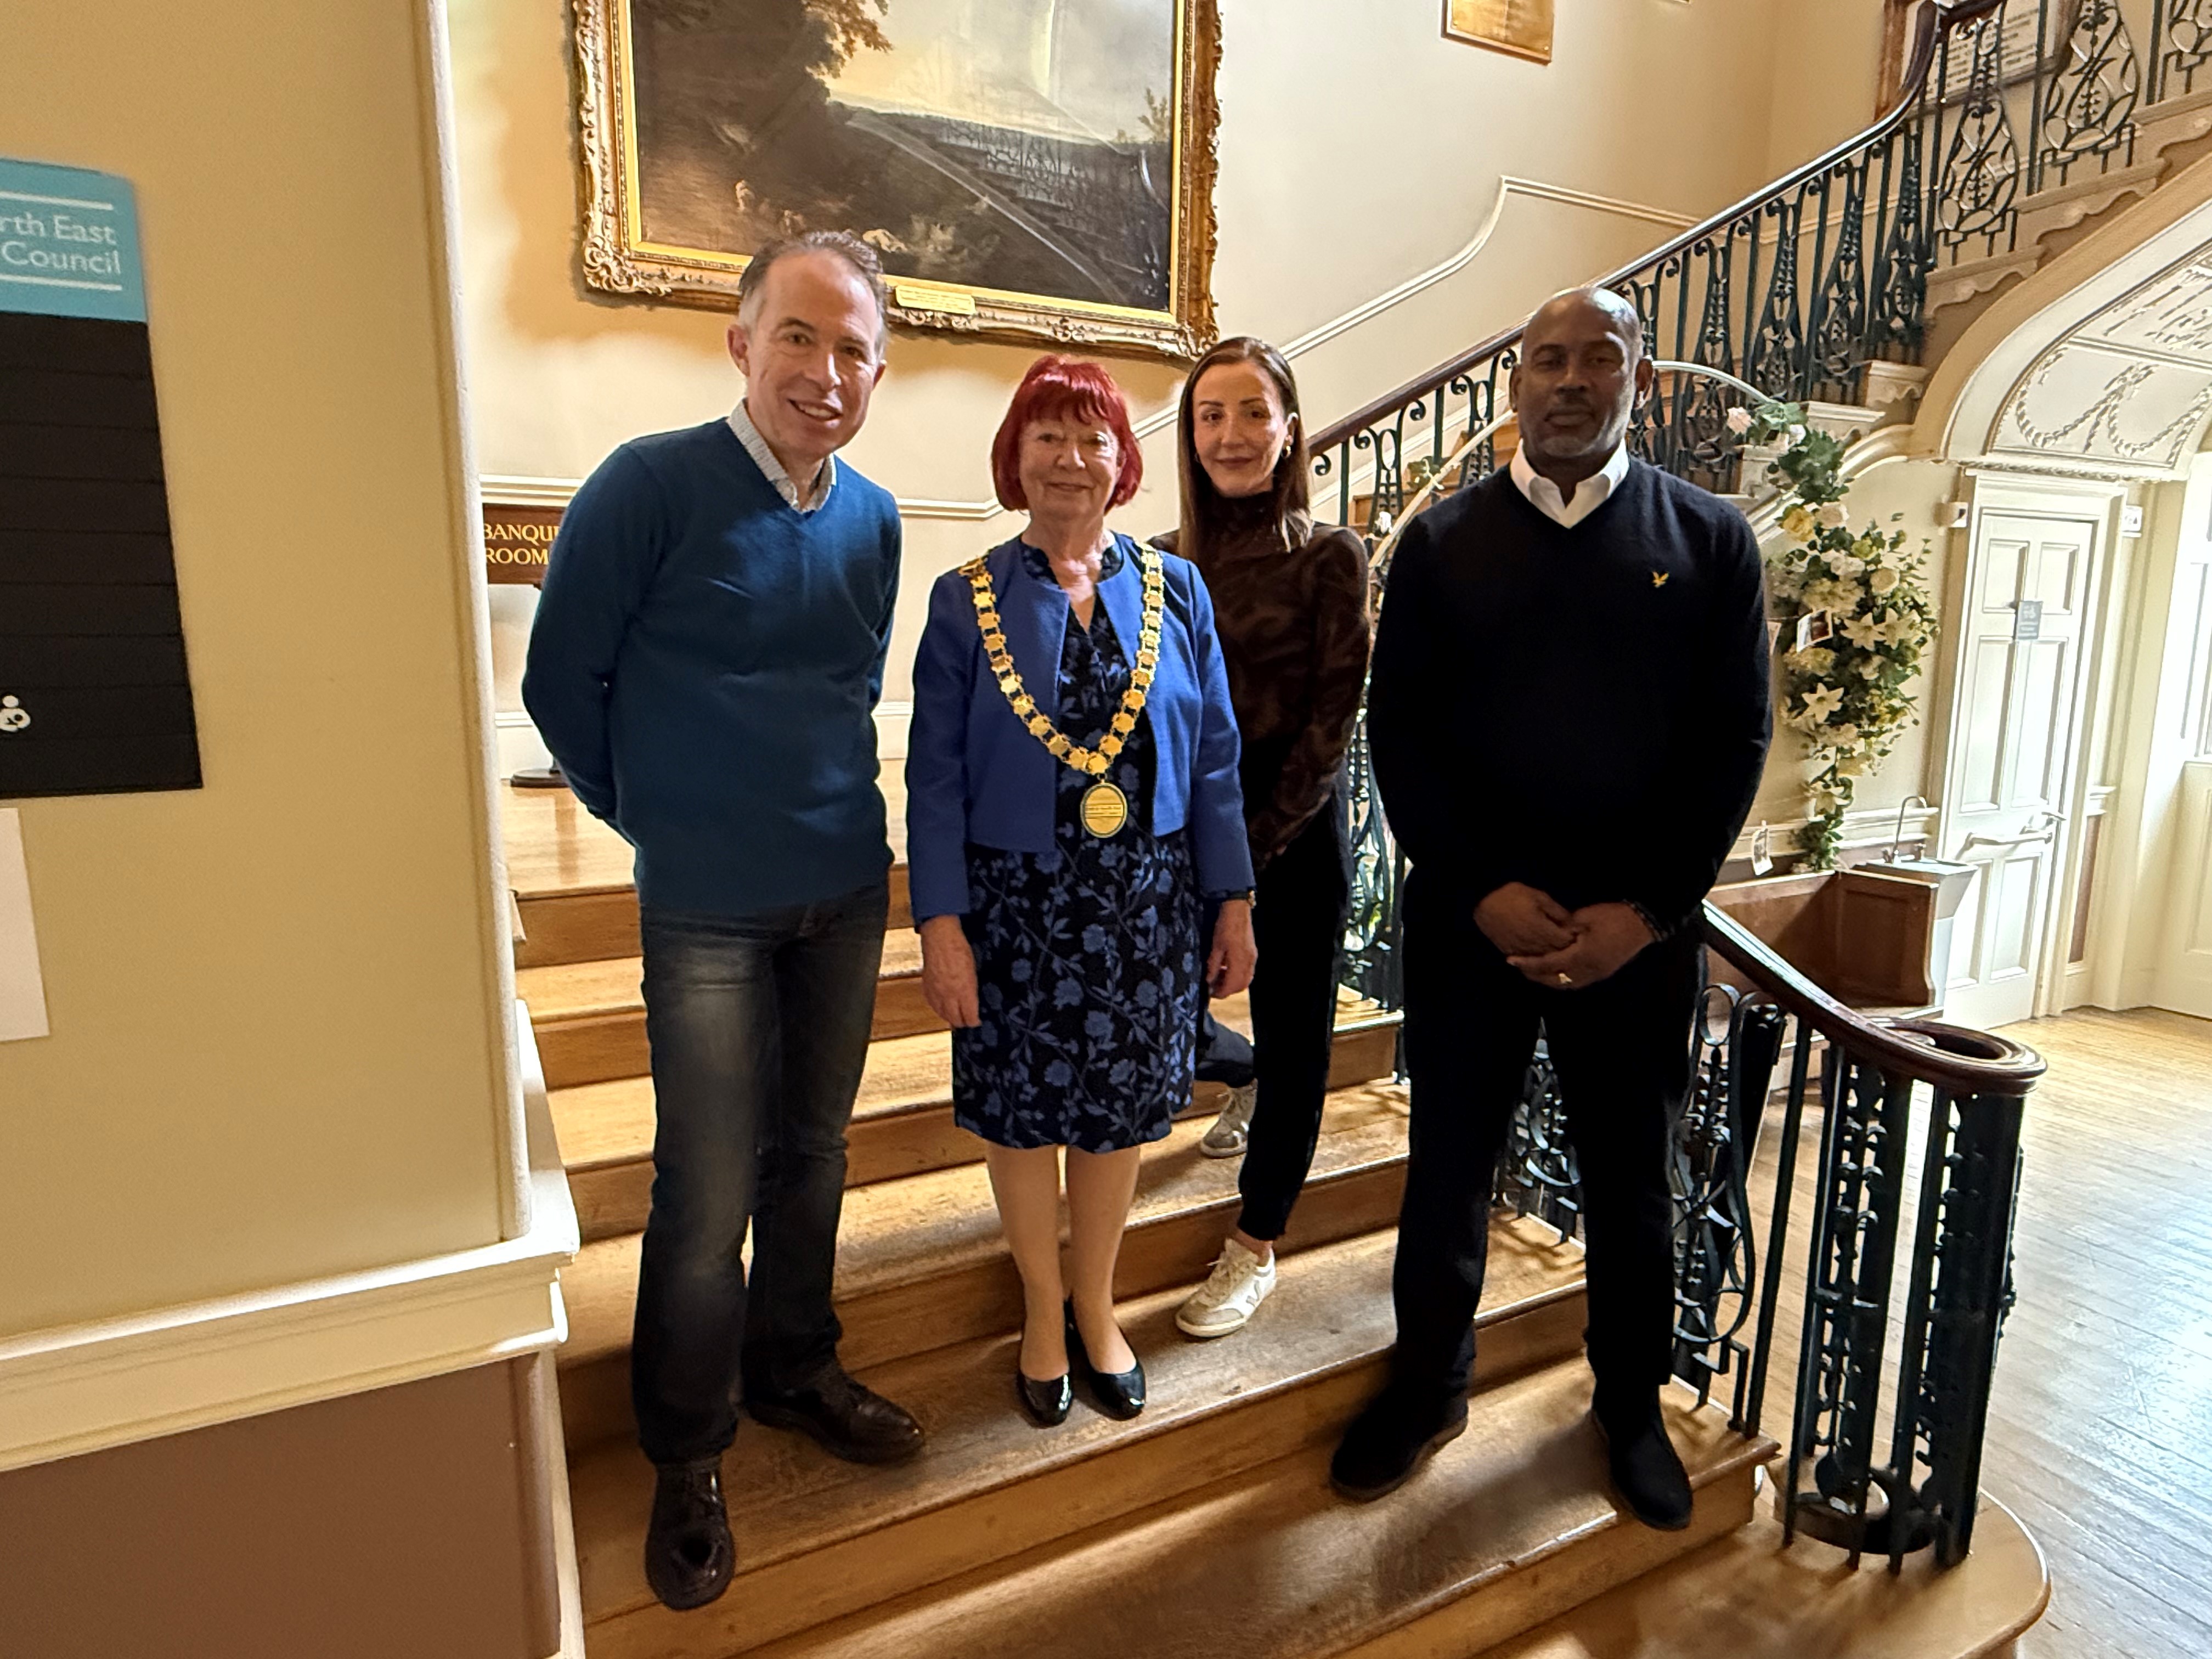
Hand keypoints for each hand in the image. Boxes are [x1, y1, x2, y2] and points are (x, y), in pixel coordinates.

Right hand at [918, 915, 981, 1027]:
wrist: (940, 937)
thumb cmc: (960, 949)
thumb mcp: (973, 970)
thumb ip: (972, 989)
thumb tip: (973, 1001)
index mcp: (964, 990)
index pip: (969, 1016)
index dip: (974, 1022)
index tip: (977, 1021)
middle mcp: (949, 994)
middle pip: (955, 1019)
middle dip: (962, 1023)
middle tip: (967, 1021)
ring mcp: (936, 992)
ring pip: (943, 1014)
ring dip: (950, 1018)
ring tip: (956, 1018)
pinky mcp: (927, 987)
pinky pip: (932, 1004)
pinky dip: (939, 1009)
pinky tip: (943, 1008)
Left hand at [1207, 899, 1255, 997]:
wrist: (1238, 910)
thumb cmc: (1225, 927)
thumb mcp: (1215, 947)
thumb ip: (1213, 966)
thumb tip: (1209, 981)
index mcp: (1239, 962)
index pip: (1232, 986)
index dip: (1221, 992)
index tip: (1211, 993)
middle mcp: (1249, 962)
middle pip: (1241, 985)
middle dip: (1228, 990)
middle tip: (1214, 987)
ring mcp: (1252, 958)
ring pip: (1245, 979)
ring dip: (1233, 983)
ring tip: (1219, 977)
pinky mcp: (1252, 953)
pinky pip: (1248, 971)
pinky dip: (1238, 974)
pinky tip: (1227, 968)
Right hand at [1473, 882, 1575, 956]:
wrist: (1483, 902)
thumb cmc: (1512, 895)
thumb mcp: (1538, 896)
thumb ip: (1557, 911)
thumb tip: (1572, 923)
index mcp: (1543, 930)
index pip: (1566, 941)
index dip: (1575, 937)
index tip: (1580, 932)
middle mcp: (1534, 945)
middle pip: (1557, 954)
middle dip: (1567, 949)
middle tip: (1574, 944)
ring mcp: (1522, 952)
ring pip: (1543, 962)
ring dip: (1553, 958)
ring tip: (1561, 953)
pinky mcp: (1512, 954)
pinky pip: (1528, 965)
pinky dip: (1538, 964)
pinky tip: (1543, 959)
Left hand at [1507, 902, 1654, 990]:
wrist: (1642, 925)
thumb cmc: (1613, 917)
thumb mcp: (1584, 917)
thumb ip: (1564, 928)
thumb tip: (1549, 934)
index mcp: (1581, 956)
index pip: (1548, 964)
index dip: (1528, 963)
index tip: (1510, 960)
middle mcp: (1587, 971)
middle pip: (1554, 980)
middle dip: (1534, 975)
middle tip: (1518, 967)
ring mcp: (1596, 975)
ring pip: (1565, 984)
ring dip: (1547, 979)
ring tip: (1533, 970)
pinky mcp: (1602, 973)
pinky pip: (1577, 982)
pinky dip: (1562, 979)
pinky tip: (1554, 971)